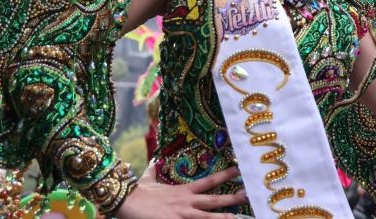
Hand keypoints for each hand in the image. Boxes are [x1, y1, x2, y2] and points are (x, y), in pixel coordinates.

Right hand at [115, 164, 247, 218]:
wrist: (126, 201)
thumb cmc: (138, 193)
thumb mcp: (148, 180)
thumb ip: (153, 172)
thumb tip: (154, 162)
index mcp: (183, 191)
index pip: (209, 181)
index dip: (225, 175)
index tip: (239, 170)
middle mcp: (186, 202)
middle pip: (214, 200)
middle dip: (232, 198)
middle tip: (249, 194)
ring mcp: (182, 215)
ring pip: (208, 217)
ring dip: (223, 218)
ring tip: (238, 218)